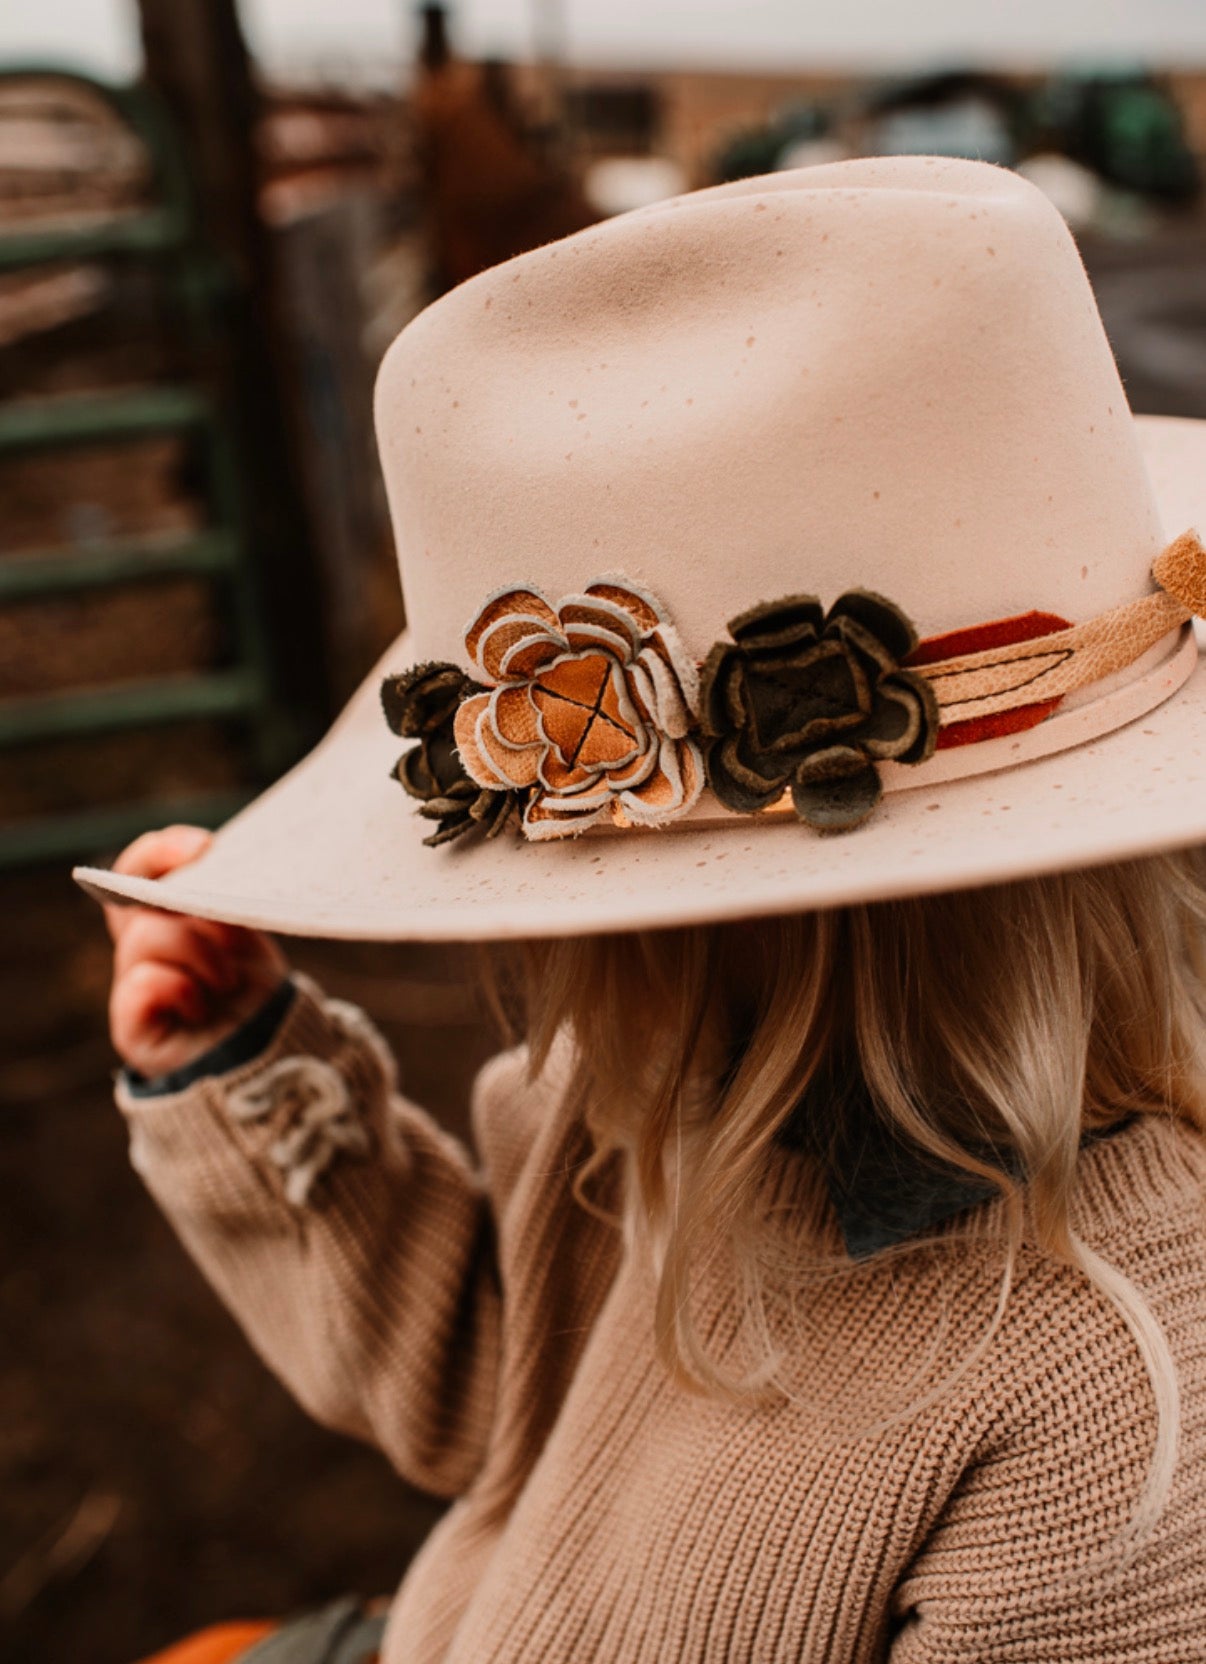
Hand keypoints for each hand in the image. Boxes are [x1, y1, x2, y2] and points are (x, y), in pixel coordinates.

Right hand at [106, 825, 290, 1077]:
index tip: (204, 847)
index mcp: (169, 919)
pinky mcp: (131, 1025)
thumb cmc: (258, 997)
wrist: (268, 1063)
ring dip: (199, 952)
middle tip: (224, 917)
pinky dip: (180, 987)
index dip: (161, 852)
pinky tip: (201, 1006)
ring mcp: (134, 984)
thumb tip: (214, 868)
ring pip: (147, 936)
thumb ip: (222, 906)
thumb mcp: (247, 938)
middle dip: (184, 901)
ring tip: (227, 981)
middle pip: (133, 899)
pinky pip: (143, 983)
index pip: (142, 870)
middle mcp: (144, 948)